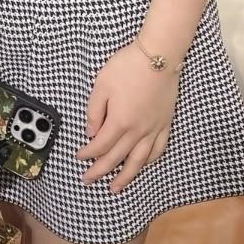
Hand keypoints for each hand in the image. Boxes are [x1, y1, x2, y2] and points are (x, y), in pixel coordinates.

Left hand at [75, 40, 178, 193]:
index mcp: (119, 122)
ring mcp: (153, 129)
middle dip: (100, 172)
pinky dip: (149, 161)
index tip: (79, 158)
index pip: (100, 146)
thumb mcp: (101, 85)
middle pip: (116, 158)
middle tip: (88, 181)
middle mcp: (137, 131)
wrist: (159, 56)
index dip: (87, 154)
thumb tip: (91, 133)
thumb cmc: (127, 67)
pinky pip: (158, 149)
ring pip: (139, 160)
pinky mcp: (165, 123)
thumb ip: (94, 111)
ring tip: (116, 188)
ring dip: (126, 176)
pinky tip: (143, 165)